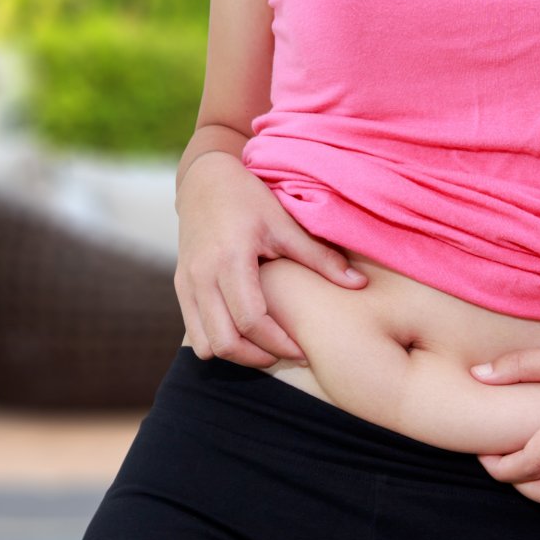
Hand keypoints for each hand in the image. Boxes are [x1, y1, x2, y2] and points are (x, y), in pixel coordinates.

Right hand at [175, 151, 367, 366]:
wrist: (204, 181)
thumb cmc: (249, 199)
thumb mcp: (285, 224)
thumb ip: (320, 258)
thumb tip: (359, 284)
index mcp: (230, 259)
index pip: (251, 320)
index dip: (278, 343)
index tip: (302, 349)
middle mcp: (202, 276)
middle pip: (225, 343)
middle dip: (258, 358)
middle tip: (286, 353)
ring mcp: (186, 284)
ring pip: (205, 345)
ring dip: (235, 353)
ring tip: (265, 346)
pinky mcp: (180, 287)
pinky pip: (195, 332)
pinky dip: (218, 341)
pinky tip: (244, 331)